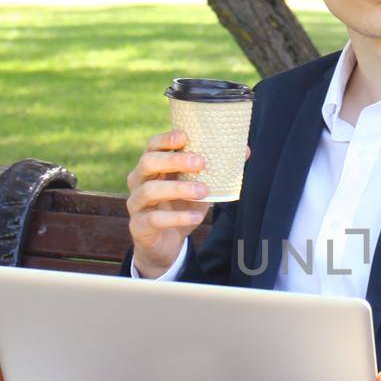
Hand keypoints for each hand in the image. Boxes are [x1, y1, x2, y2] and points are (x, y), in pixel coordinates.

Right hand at [126, 130, 249, 276]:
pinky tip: (196, 217)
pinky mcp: (138, 226)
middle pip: (148, 162)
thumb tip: (244, 151)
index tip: (185, 136)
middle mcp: (139, 181)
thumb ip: (216, 170)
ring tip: (203, 191)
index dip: (166, 139)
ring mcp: (136, 203)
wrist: (165, 244)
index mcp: (152, 167)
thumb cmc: (181, 207)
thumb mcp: (198, 186)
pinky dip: (177, 218)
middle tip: (200, 162)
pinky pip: (154, 219)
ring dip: (178, 189)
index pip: (152, 146)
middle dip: (174, 160)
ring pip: (149, 190)